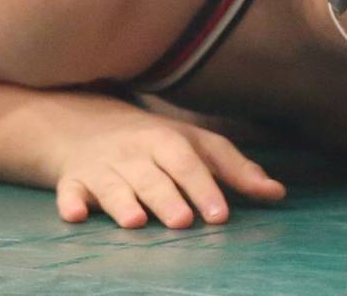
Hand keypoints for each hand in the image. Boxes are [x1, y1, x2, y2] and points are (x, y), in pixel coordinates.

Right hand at [55, 118, 285, 228]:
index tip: (220, 215)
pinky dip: (70, 202)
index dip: (204, 187)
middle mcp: (135, 152)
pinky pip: (69, 191)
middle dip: (167, 198)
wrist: (88, 123)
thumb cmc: (157, 142)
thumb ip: (236, 170)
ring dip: (123, 202)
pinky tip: (76, 214)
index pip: (189, 162)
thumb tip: (277, 193)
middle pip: (152, 176)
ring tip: (135, 223)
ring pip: (112, 185)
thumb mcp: (198, 145)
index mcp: (167, 140)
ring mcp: (102, 166)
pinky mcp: (73, 180)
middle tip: (182, 222)